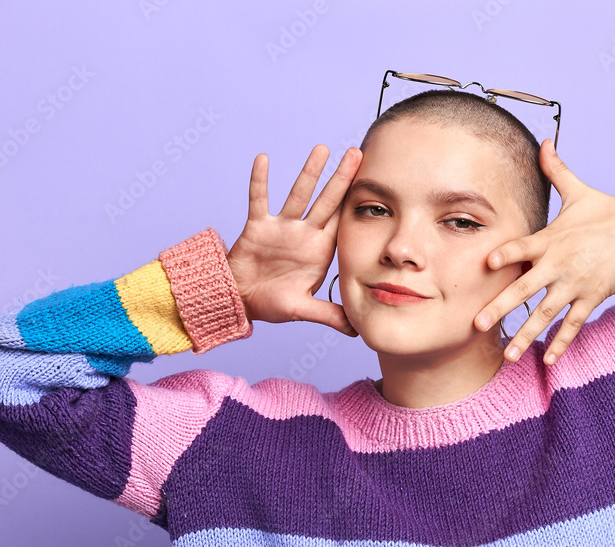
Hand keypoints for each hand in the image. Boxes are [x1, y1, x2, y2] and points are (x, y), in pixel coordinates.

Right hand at [226, 145, 362, 335]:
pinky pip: (259, 199)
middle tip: (357, 152)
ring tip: (322, 149)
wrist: (240, 300)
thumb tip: (356, 330)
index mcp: (319, 250)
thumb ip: (328, 315)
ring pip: (298, 194)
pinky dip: (260, 180)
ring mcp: (281, 227)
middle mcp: (303, 234)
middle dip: (341, 178)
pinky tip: (264, 159)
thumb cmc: (271, 304)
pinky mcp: (257, 226)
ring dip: (310, 172)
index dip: (357, 203)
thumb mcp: (302, 308)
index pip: (342, 221)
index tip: (374, 182)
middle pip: (326, 200)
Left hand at [474, 139, 614, 365]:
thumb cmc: (609, 210)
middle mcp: (560, 264)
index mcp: (552, 238)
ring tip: (509, 356)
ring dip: (527, 336)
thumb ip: (555, 170)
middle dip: (500, 308)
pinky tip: (548, 361)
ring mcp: (577, 284)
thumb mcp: (579, 191)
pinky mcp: (592, 297)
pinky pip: (574, 324)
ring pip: (546, 315)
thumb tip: (544, 141)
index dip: (505, 254)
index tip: (486, 264)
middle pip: (525, 289)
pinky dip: (562, 343)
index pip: (522, 247)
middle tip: (477, 325)